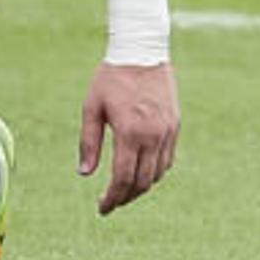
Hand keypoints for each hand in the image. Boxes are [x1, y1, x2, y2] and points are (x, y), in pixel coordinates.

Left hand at [78, 61, 179, 214]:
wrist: (142, 50)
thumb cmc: (111, 77)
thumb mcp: (92, 107)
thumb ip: (89, 142)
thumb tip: (85, 174)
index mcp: (130, 132)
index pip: (123, 178)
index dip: (112, 198)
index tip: (102, 209)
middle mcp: (153, 135)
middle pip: (142, 182)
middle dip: (125, 197)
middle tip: (110, 203)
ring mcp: (167, 131)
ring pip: (158, 174)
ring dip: (141, 187)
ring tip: (123, 190)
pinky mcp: (175, 125)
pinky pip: (168, 159)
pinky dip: (154, 172)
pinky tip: (140, 172)